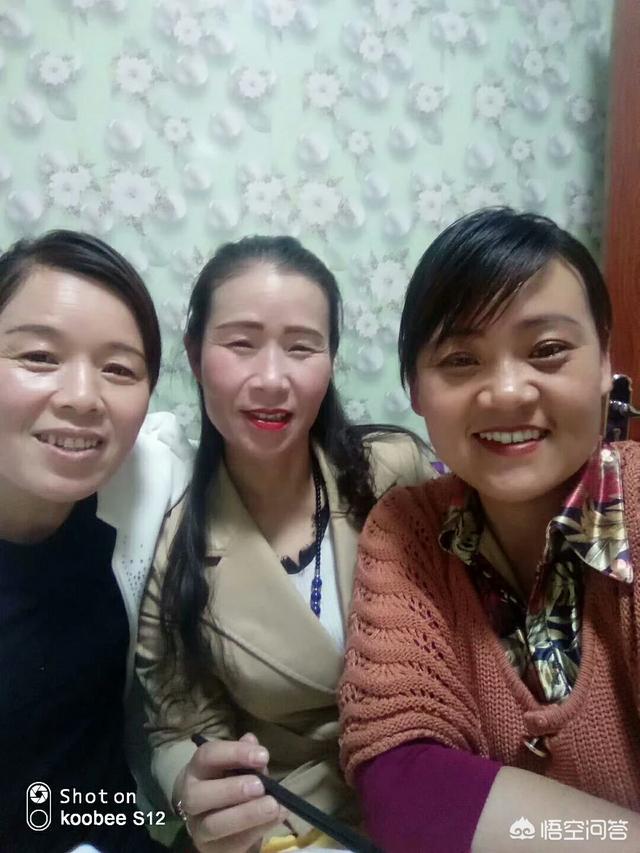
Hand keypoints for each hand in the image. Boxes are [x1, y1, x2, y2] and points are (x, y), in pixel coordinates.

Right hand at [175, 732, 287, 852]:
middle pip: (198, 796)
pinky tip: (275, 819)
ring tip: (273, 806)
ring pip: (213, 825)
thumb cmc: (230, 783)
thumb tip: (251, 740)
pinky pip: (231, 845)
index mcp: (196, 770)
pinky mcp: (212, 850)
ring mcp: (199, 828)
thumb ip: (246, 756)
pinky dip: (256, 831)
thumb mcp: (238, 767)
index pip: (206, 756)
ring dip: (246, 815)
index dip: (234, 753)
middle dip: (232, 789)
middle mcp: (190, 799)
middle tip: (261, 785)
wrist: (220, 820)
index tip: (264, 755)